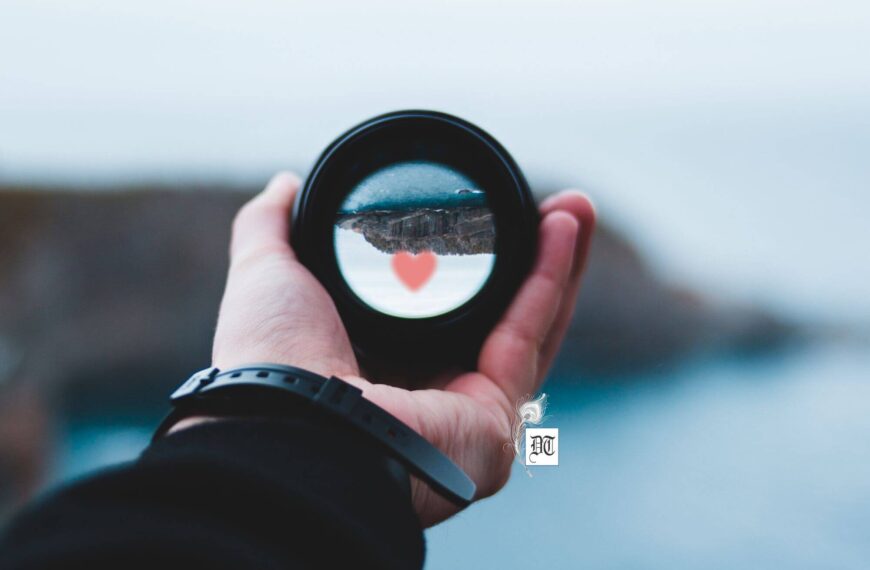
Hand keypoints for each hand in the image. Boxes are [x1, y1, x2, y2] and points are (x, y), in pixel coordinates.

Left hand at [207, 171, 594, 526]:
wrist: (284, 423)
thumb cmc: (267, 363)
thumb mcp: (267, 276)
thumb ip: (272, 227)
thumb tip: (284, 185)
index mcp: (378, 368)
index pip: (443, 313)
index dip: (472, 264)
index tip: (488, 214)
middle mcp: (427, 396)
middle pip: (499, 320)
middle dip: (531, 261)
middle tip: (553, 207)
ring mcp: (466, 414)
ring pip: (528, 329)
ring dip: (556, 266)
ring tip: (576, 207)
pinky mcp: (493, 422)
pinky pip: (529, 340)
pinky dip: (549, 282)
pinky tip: (563, 230)